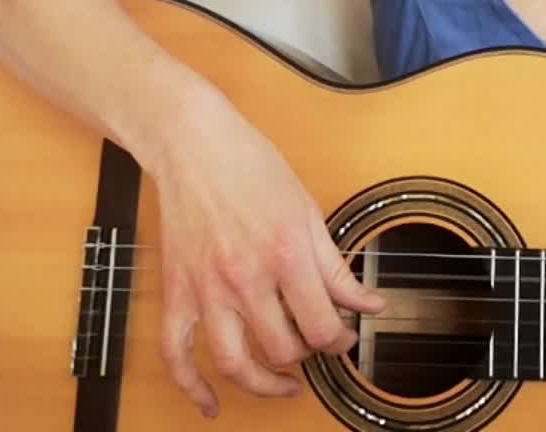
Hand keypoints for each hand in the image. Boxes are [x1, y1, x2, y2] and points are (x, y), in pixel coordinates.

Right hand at [150, 77, 384, 417]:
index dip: (340, 342)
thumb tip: (369, 303)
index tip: (344, 336)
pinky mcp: (177, 291)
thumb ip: (336, 266)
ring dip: (263, 385)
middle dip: (308, 356)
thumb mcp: (307, 210)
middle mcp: (246, 277)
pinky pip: (176, 353)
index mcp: (285, 254)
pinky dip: (192, 387)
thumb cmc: (250, 166)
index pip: (321, 326)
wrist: (192, 143)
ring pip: (235, 363)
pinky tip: (211, 403)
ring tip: (283, 386)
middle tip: (315, 345)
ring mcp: (207, 288)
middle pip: (283, 349)